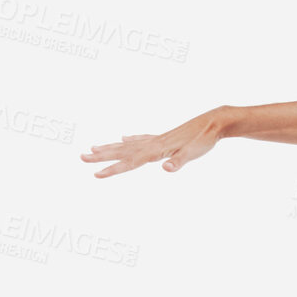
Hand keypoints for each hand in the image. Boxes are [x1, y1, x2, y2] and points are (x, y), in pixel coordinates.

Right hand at [80, 107, 230, 177]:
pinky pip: (141, 139)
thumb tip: (166, 169)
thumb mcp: (194, 153)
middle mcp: (153, 143)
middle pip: (122, 151)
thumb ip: (179, 162)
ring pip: (128, 144)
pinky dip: (130, 140)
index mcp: (157, 149)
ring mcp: (158, 139)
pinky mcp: (165, 137)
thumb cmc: (205, 139)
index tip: (95, 175)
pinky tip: (124, 138)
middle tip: (80, 158)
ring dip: (110, 147)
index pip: (130, 162)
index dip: (113, 169)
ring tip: (92, 148)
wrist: (216, 122)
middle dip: (102, 156)